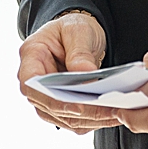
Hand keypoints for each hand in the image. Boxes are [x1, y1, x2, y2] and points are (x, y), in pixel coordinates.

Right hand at [17, 11, 119, 134]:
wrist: (78, 35)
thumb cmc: (73, 27)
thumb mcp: (77, 29)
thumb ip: (79, 51)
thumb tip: (86, 73)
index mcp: (31, 56)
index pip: (31, 85)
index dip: (52, 100)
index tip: (78, 107)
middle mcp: (34, 80)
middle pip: (49, 107)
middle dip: (81, 113)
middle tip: (109, 110)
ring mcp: (46, 96)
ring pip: (63, 119)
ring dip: (90, 119)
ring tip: (116, 114)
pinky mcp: (61, 106)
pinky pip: (75, 121)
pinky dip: (94, 120)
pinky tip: (113, 114)